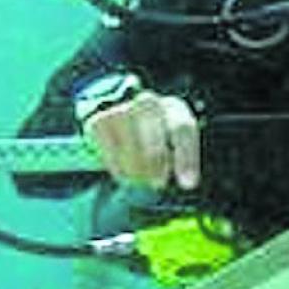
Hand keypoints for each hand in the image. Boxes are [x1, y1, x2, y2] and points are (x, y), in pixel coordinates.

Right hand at [84, 91, 199, 189]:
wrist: (117, 112)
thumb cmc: (157, 134)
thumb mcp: (173, 141)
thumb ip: (181, 158)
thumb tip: (188, 183)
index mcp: (173, 108)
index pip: (183, 129)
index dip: (187, 158)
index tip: (189, 185)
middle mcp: (149, 102)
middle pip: (155, 138)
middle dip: (158, 167)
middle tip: (159, 185)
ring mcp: (123, 109)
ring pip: (131, 148)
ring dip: (138, 171)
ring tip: (141, 180)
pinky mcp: (100, 120)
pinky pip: (110, 152)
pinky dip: (118, 169)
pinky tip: (124, 174)